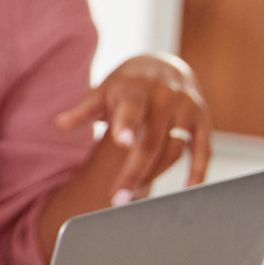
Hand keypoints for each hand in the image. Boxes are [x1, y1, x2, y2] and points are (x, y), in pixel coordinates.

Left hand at [54, 52, 210, 202]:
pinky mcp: (203, 121)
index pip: (132, 108)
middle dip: (134, 171)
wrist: (163, 65)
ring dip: (155, 176)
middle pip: (151, 140)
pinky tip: (188, 191)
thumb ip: (83, 110)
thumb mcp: (102, 92)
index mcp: (137, 88)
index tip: (122, 143)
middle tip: (117, 199)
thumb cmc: (125, 86)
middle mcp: (166, 96)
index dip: (127, 125)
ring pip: (174, 149)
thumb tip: (59, 124)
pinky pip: (204, 150)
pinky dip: (198, 171)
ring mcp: (188, 109)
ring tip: (132, 198)